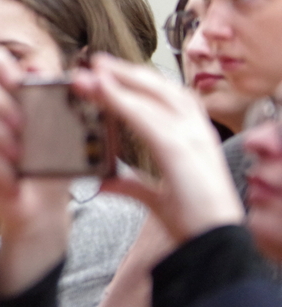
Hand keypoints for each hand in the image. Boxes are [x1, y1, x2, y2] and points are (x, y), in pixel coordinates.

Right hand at [0, 49, 71, 296]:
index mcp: (11, 89)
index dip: (1, 66)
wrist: (45, 204)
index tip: (18, 83)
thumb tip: (42, 72)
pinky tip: (11, 176)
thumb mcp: (64, 129)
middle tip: (22, 125)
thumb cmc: (55, 161)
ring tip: (19, 155)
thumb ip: (55, 99)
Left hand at [74, 54, 242, 241]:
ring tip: (92, 70)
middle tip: (93, 62)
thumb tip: (103, 181)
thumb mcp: (155, 197)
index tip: (108, 72)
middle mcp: (195, 131)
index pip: (162, 99)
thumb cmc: (193, 220)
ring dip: (119, 82)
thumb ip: (130, 184)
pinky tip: (104, 92)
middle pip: (157, 89)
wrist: (214, 244)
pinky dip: (123, 102)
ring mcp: (191, 137)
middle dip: (125, 73)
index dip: (135, 82)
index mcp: (193, 137)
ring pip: (150, 97)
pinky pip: (147, 118)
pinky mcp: (180, 150)